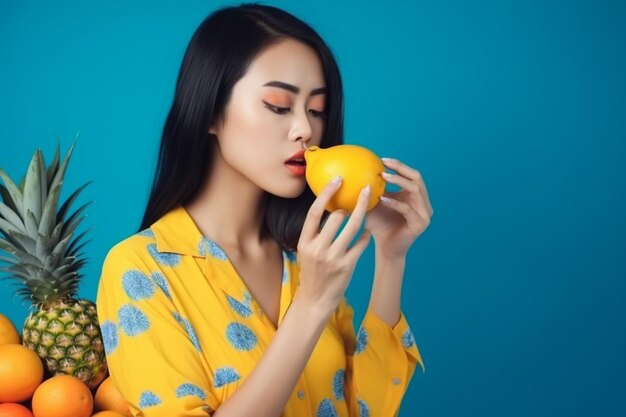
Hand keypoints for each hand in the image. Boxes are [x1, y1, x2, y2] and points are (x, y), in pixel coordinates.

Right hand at [296, 177, 371, 315]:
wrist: (315, 300)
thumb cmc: (313, 272)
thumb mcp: (307, 251)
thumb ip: (316, 232)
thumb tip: (329, 208)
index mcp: (305, 242)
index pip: (315, 212)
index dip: (326, 193)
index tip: (338, 179)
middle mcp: (317, 248)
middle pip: (336, 217)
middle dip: (347, 208)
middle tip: (353, 203)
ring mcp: (333, 258)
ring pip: (352, 228)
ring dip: (360, 215)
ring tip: (365, 207)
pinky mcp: (347, 267)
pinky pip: (361, 244)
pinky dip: (365, 235)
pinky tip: (367, 232)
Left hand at [365, 158, 433, 261]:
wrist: (385, 249)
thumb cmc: (379, 226)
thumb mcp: (375, 203)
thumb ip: (374, 189)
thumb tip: (360, 170)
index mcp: (416, 196)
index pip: (411, 174)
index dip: (399, 165)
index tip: (382, 160)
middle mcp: (424, 203)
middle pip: (417, 178)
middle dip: (401, 169)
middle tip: (384, 165)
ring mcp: (425, 213)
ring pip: (415, 190)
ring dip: (399, 181)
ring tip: (383, 177)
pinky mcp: (420, 224)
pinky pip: (408, 209)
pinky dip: (394, 202)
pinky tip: (382, 199)